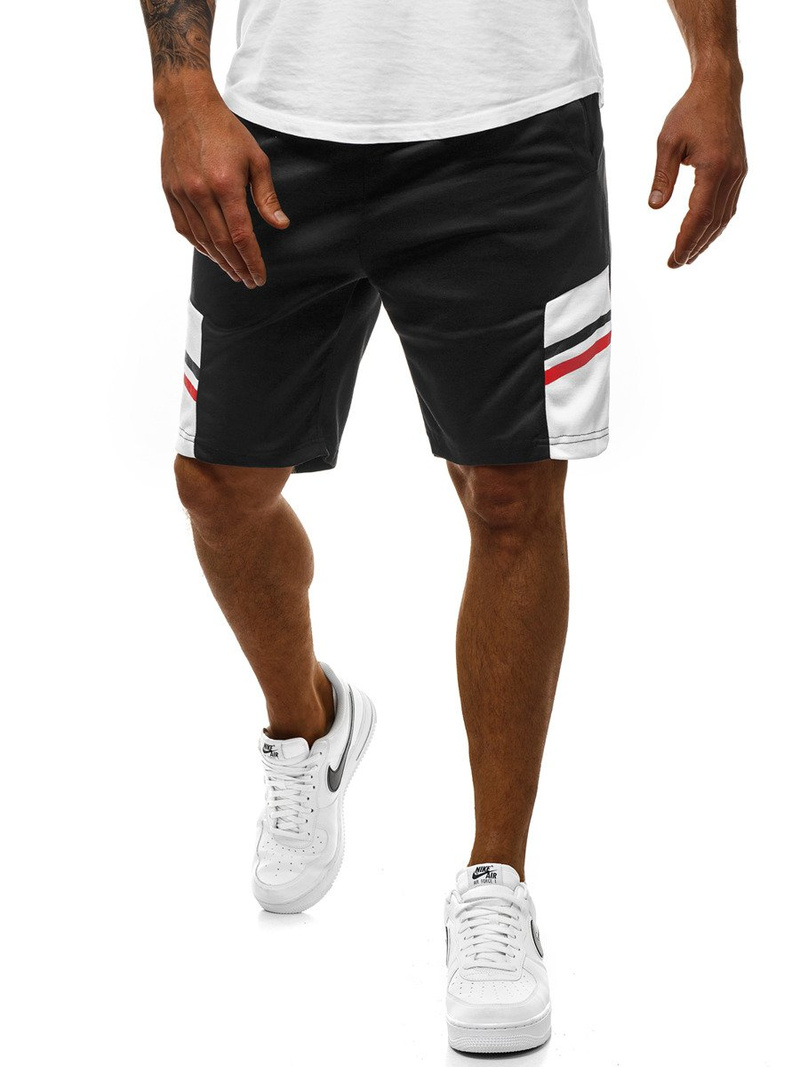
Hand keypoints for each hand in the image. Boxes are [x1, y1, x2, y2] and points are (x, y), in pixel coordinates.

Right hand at [160, 86, 288, 286]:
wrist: (187, 107)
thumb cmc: (227, 132)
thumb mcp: (256, 160)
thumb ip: (267, 196)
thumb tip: (280, 225)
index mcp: (225, 185)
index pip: (241, 235)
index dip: (251, 260)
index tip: (259, 277)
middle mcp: (201, 192)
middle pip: (221, 243)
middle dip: (237, 267)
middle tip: (248, 281)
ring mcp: (182, 193)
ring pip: (202, 239)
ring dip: (219, 261)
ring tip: (233, 272)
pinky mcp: (170, 191)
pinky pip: (184, 228)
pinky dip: (199, 245)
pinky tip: (211, 254)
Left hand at [649, 68, 746, 267]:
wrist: (718, 89)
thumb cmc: (690, 111)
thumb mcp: (667, 142)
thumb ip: (662, 177)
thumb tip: (654, 207)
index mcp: (714, 168)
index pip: (699, 216)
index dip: (686, 241)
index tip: (674, 259)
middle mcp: (731, 174)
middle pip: (713, 223)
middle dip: (694, 246)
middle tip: (676, 264)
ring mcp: (738, 173)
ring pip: (724, 217)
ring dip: (707, 239)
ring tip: (689, 255)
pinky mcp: (738, 170)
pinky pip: (728, 205)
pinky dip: (716, 224)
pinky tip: (704, 233)